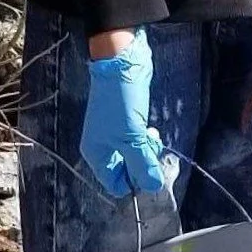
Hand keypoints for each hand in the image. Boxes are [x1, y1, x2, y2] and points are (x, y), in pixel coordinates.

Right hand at [80, 30, 166, 200]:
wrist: (121, 64)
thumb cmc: (120, 101)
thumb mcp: (133, 137)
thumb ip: (143, 164)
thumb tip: (154, 187)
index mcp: (96, 154)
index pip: (115, 184)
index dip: (134, 182)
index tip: (149, 170)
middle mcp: (102, 147)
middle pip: (126, 172)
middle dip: (142, 164)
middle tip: (150, 147)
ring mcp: (113, 135)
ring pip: (134, 156)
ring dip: (146, 150)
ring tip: (150, 135)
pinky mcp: (124, 124)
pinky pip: (137, 142)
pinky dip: (145, 139)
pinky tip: (149, 128)